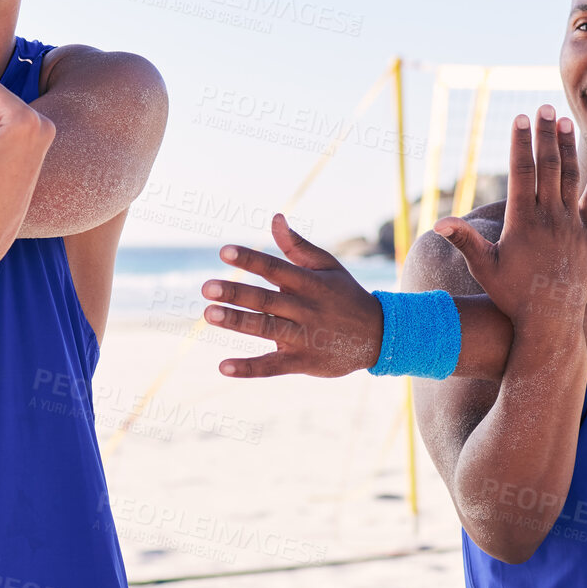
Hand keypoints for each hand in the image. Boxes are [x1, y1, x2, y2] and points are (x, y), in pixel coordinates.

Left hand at [201, 213, 382, 377]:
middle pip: (266, 300)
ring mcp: (304, 337)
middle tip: (207, 288)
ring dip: (237, 322)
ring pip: (266, 329)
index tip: (224, 251)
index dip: (251, 259)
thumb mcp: (327, 267)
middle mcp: (305, 309)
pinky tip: (224, 367)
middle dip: (236, 293)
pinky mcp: (303, 362)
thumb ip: (297, 246)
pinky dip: (249, 368)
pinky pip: (272, 366)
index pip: (275, 268)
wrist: (378, 336)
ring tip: (209, 314)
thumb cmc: (345, 295)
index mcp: (309, 283)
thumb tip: (275, 218)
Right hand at [434, 106, 586, 332]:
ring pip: (571, 178)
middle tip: (544, 107)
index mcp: (523, 221)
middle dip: (545, 135)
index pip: (522, 172)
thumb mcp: (483, 268)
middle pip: (548, 167)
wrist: (551, 320)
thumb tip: (438, 222)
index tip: (519, 119)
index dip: (520, 143)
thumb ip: (464, 241)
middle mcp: (549, 218)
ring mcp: (570, 225)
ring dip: (568, 149)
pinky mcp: (586, 236)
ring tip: (566, 123)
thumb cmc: (511, 295)